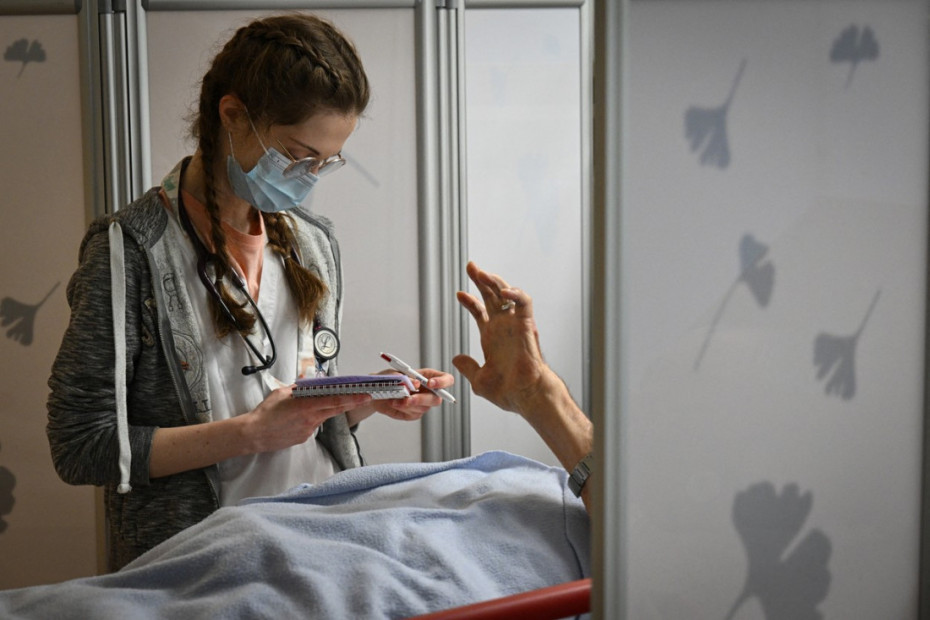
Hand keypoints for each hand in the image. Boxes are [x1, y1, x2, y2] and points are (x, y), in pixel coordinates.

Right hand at [245, 386, 371, 452]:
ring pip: (323, 417)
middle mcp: (310, 419)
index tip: (365, 395)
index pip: (335, 401)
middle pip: (336, 410)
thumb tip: (310, 384)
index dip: (352, 398)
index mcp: (306, 406)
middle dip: (352, 403)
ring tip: (306, 407)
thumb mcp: (281, 393)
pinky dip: (311, 419)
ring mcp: (308, 431)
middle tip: (364, 397)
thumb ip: (299, 388)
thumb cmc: (265, 413)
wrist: (254, 434)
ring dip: (324, 410)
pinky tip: (297, 419)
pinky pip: (313, 425)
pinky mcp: (304, 438)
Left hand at [373, 368, 454, 420]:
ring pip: (423, 408)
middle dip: (423, 399)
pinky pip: (412, 414)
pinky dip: (401, 408)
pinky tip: (393, 402)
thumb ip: (405, 377)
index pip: (447, 379)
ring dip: (407, 404)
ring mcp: (423, 404)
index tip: (430, 383)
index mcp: (429, 376)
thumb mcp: (394, 373)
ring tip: (393, 399)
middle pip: (437, 399)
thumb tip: (415, 382)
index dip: (442, 382)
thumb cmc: (389, 379)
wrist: (377, 391)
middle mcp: (429, 392)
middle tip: (409, 398)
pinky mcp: (414, 414)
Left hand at [453, 261, 552, 415]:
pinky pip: (524, 303)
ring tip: (482, 273)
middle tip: (471, 267)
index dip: (470, 301)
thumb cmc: (508, 391)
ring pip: (507, 294)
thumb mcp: (480, 380)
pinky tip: (503, 291)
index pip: (480, 311)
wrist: (525, 396)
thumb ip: (468, 367)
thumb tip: (456, 359)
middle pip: (492, 296)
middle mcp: (504, 328)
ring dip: (495, 281)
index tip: (459, 294)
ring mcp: (515, 325)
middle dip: (481, 280)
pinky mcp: (527, 326)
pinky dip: (516, 293)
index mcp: (492, 337)